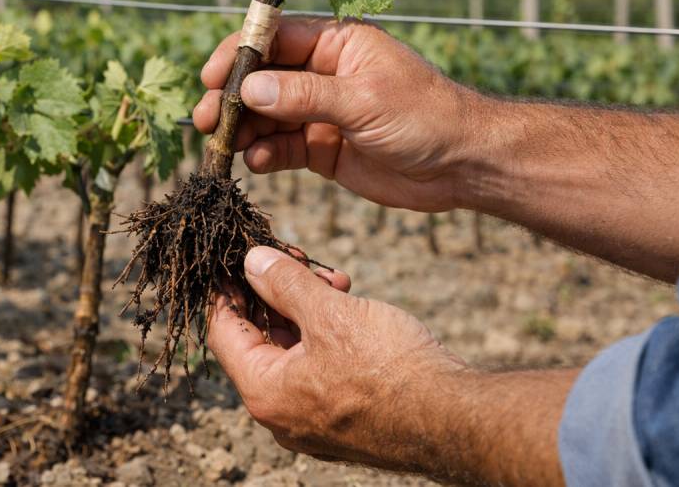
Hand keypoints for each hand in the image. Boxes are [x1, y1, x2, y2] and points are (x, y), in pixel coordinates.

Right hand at [193, 17, 485, 210]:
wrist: (463, 165)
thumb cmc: (424, 117)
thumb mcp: (363, 100)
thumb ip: (304, 94)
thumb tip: (248, 87)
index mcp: (336, 43)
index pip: (275, 38)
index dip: (239, 55)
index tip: (210, 77)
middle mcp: (323, 73)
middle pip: (262, 79)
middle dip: (231, 98)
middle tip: (203, 119)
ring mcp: (320, 112)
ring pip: (266, 116)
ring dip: (242, 129)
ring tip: (222, 146)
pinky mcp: (321, 148)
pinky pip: (282, 148)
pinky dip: (265, 155)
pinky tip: (257, 164)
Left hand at [209, 246, 466, 470]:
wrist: (455, 419)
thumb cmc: (391, 370)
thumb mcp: (331, 314)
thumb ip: (284, 284)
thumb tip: (252, 261)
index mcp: (265, 393)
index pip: (223, 332)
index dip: (226, 289)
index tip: (232, 258)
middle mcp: (282, 414)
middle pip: (259, 339)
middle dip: (278, 292)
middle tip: (296, 258)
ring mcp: (313, 420)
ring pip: (293, 350)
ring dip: (308, 308)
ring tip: (334, 279)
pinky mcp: (344, 416)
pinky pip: (319, 367)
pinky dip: (328, 333)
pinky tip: (351, 302)